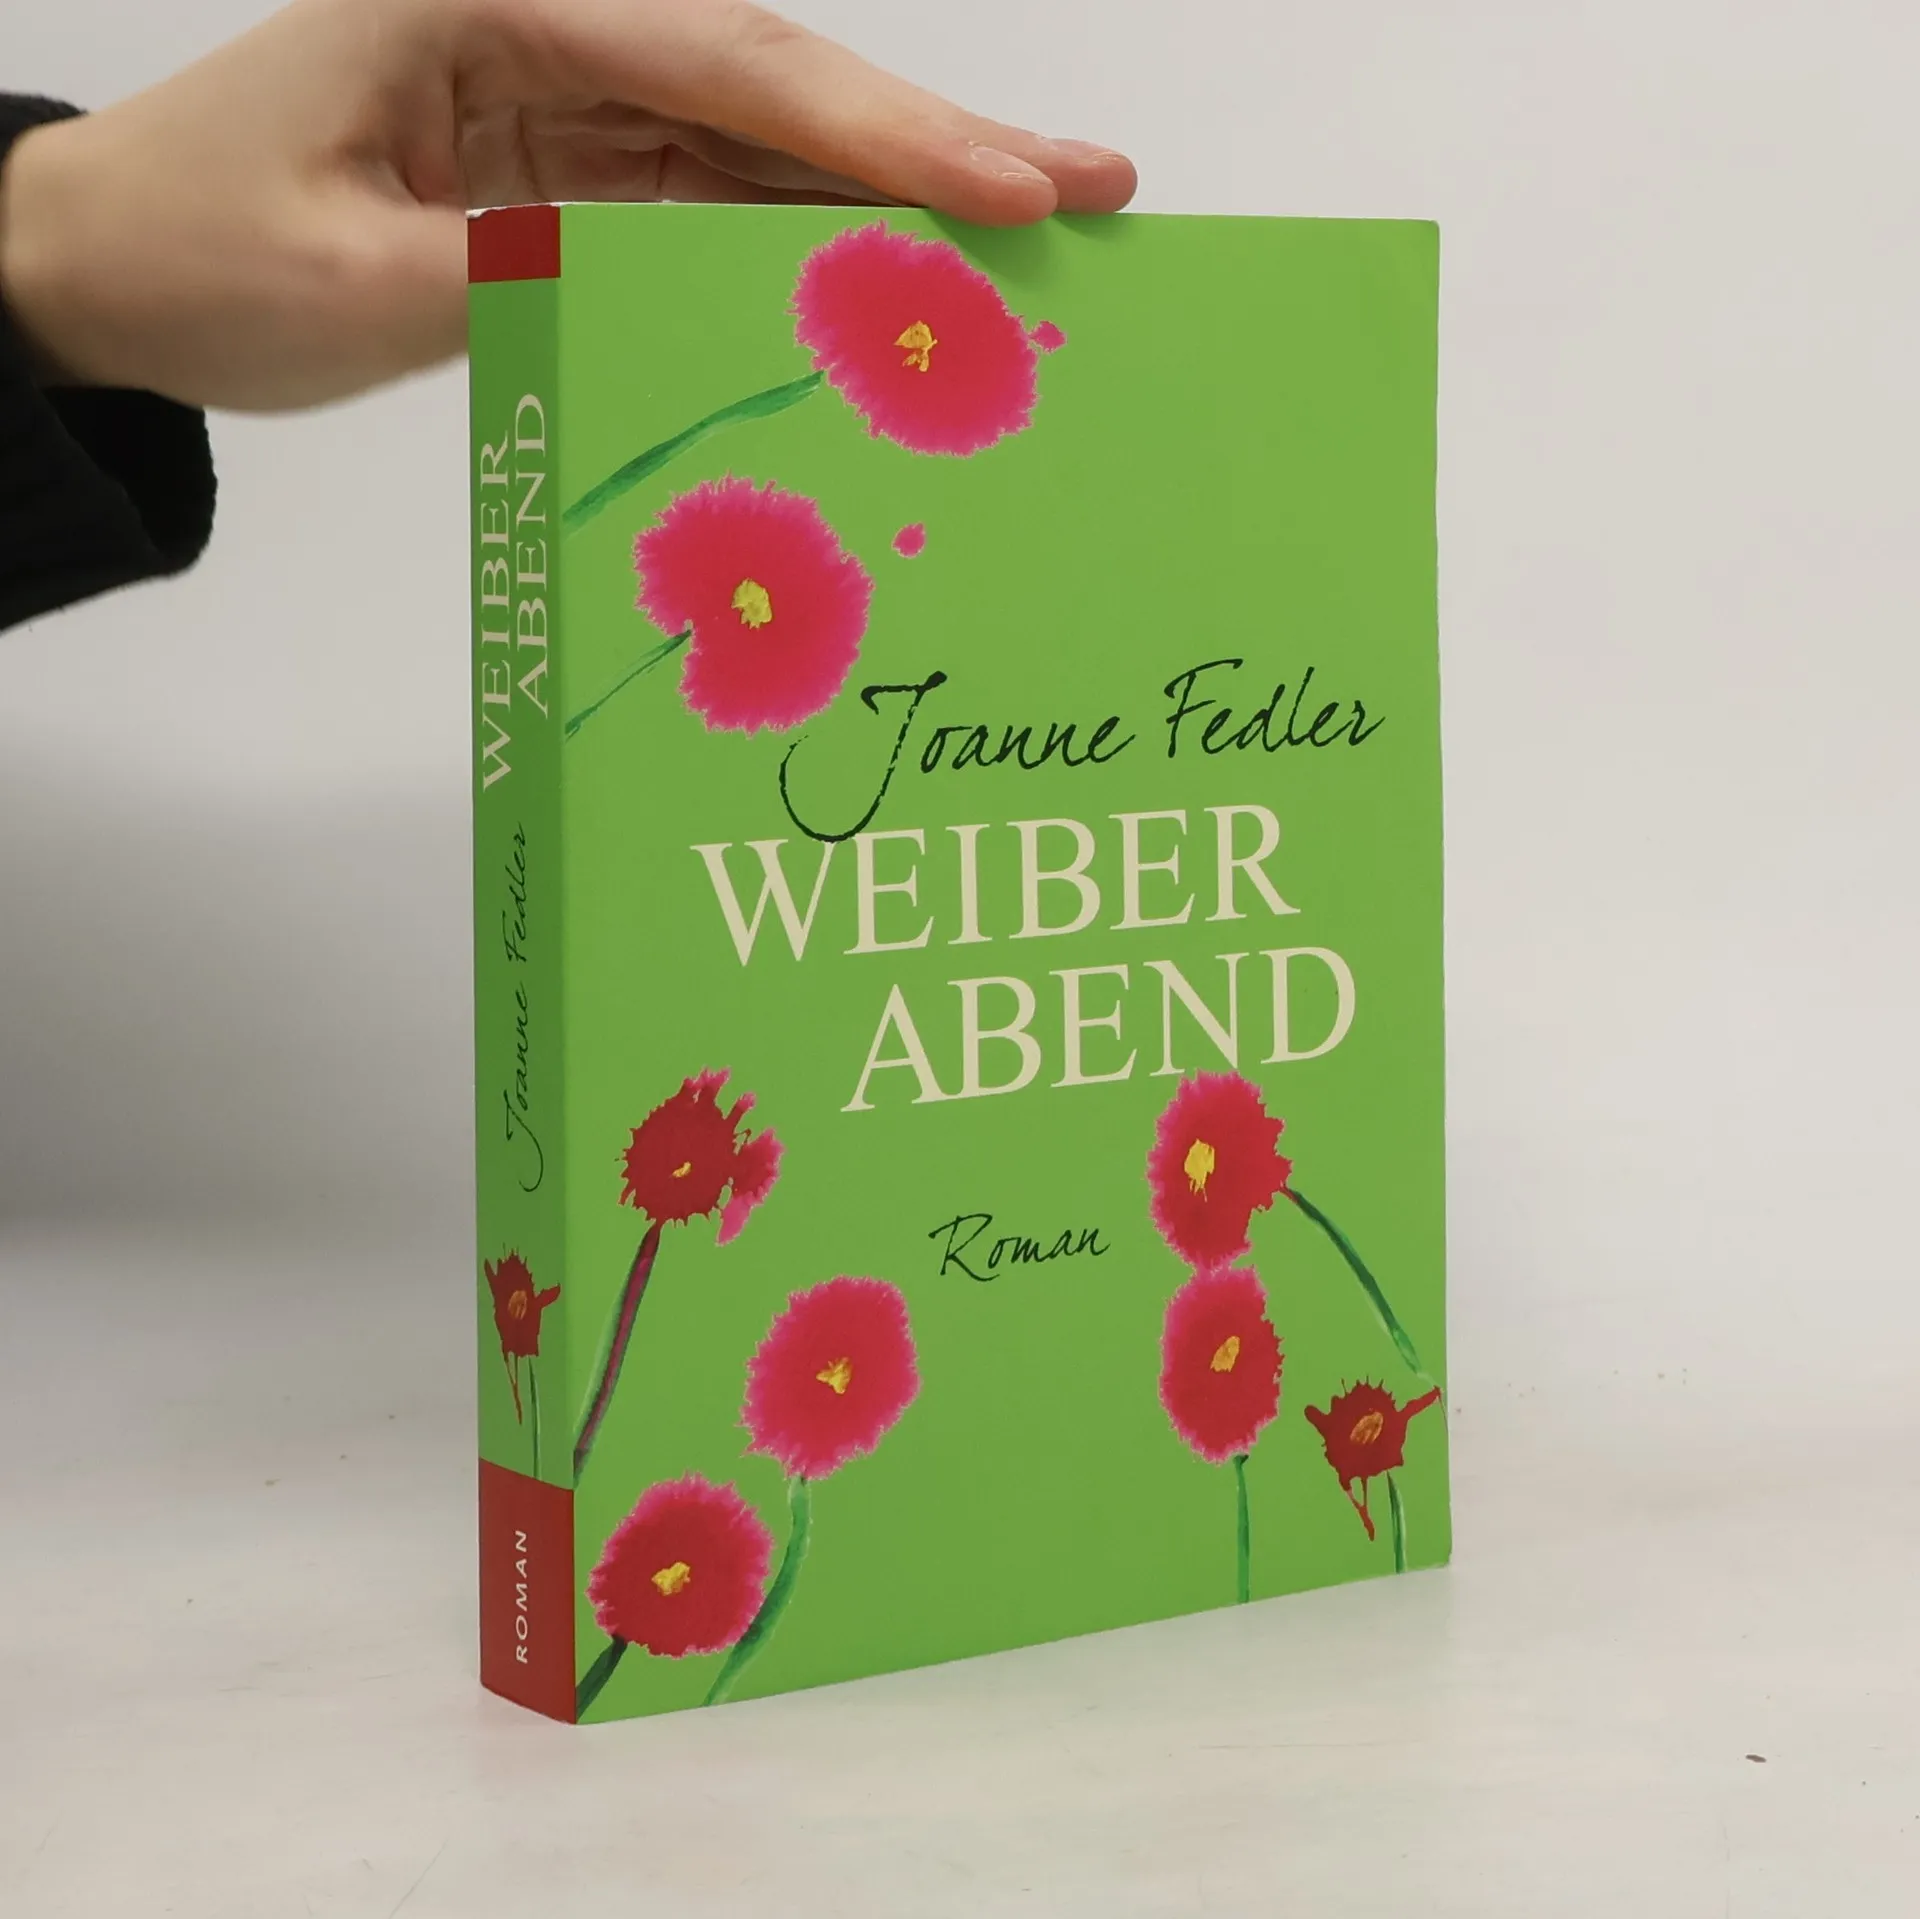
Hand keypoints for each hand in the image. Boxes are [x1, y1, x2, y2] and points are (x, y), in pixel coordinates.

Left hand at [0, 0, 1135, 410]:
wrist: (109, 261)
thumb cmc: (192, 249)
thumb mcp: (348, 284)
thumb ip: (529, 282)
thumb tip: (701, 303)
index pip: (721, 66)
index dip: (877, 134)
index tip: (1008, 189)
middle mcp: (547, 16)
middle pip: (773, 83)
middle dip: (932, 145)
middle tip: (1090, 189)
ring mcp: (566, 85)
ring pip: (763, 136)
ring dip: (893, 191)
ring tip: (1030, 234)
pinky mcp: (569, 157)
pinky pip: (714, 194)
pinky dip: (809, 236)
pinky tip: (895, 270)